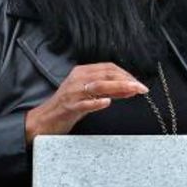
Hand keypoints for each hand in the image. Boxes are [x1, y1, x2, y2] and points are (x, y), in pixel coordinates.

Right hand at [25, 62, 147, 143]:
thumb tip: (130, 89)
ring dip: (118, 87)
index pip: (108, 68)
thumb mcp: (89, 94)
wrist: (45, 119)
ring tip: (132, 91)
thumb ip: (108, 90)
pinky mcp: (69, 107)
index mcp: (82, 73)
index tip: (138, 82)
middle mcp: (77, 79)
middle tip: (141, 88)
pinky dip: (96, 102)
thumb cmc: (68, 106)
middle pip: (106, 75)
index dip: (126, 74)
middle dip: (127, 80)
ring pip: (98, 86)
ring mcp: (73, 93)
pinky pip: (84, 103)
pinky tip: (107, 102)